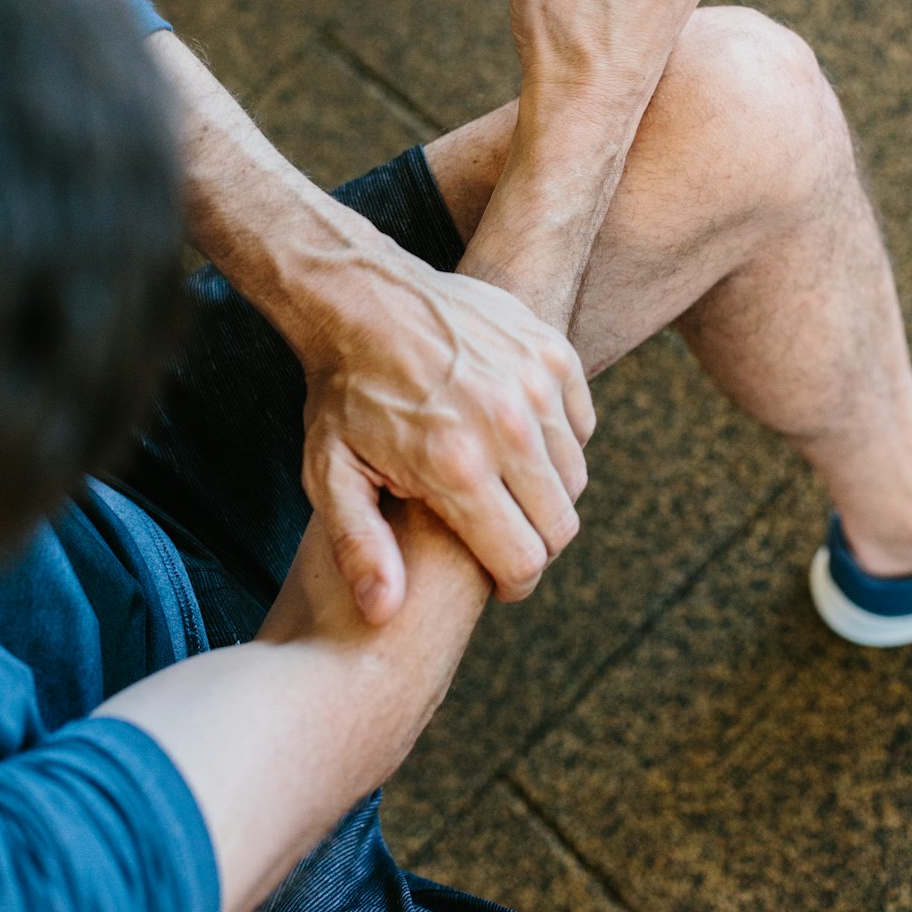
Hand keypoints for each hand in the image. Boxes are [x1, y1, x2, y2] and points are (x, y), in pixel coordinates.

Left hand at [297, 251, 595, 623]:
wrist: (364, 299)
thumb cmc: (344, 393)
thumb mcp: (330, 473)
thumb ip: (359, 546)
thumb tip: (383, 613)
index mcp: (456, 466)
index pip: (524, 559)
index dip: (513, 583)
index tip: (497, 581)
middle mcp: (507, 426)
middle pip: (560, 524)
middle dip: (533, 544)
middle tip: (500, 538)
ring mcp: (536, 384)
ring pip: (575, 477)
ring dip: (546, 493)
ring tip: (502, 488)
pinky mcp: (553, 353)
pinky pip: (581, 425)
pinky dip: (558, 442)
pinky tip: (515, 439)